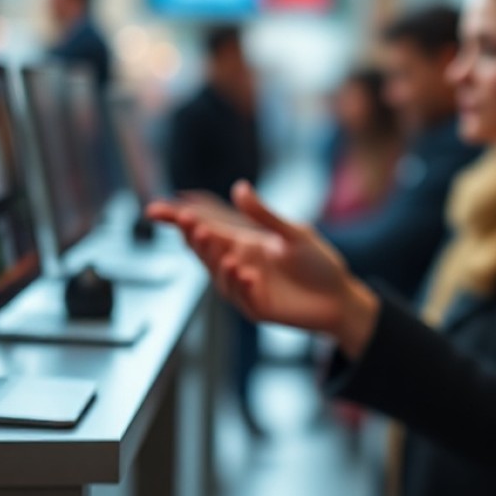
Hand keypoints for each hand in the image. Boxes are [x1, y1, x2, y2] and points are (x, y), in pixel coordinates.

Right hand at [146, 182, 378, 357]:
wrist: (340, 296)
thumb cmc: (317, 263)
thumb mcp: (293, 233)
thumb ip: (264, 215)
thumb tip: (239, 187)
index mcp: (243, 243)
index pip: (206, 229)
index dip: (179, 221)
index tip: (155, 210)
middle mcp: (238, 264)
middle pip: (206, 251)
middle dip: (195, 238)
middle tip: (190, 223)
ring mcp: (246, 287)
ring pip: (218, 275)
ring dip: (215, 260)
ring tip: (217, 243)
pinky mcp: (258, 307)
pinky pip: (243, 296)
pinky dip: (241, 283)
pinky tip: (245, 271)